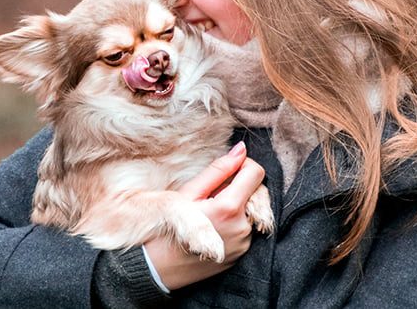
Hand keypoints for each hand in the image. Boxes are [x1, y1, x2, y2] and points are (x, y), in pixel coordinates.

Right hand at [143, 141, 265, 289]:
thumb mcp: (189, 192)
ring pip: (253, 209)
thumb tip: (241, 150)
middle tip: (213, 193)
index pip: (255, 173)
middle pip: (257, 191)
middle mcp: (242, 227)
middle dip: (240, 185)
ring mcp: (244, 243)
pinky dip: (237, 220)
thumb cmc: (170, 226)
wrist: (159, 267)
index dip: (242, 165)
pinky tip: (215, 225)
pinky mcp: (242, 253)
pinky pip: (247, 227)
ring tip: (212, 210)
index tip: (226, 170)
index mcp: (228, 208)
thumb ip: (219, 170)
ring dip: (239, 203)